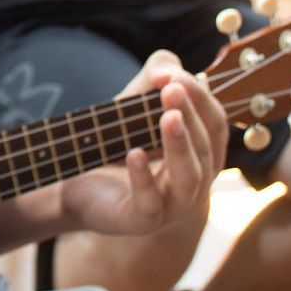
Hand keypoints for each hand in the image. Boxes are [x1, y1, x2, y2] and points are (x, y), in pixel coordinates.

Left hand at [57, 51, 226, 235]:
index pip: (216, 123)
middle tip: (172, 89)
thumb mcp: (135, 101)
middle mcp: (194, 181)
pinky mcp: (142, 221)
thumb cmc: (115, 140)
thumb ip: (155, 76)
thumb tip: (168, 69)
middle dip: (191, 115)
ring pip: (189, 179)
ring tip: (168, 117)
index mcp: (201, 153)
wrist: (75, 179)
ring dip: (180, 145)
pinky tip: (134, 154)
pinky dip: (144, 178)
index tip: (174, 75)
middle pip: (206, 149)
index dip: (200, 97)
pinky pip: (151, 204)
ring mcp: (171, 206)